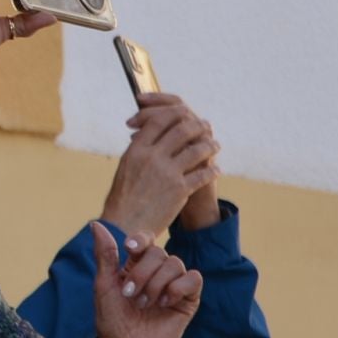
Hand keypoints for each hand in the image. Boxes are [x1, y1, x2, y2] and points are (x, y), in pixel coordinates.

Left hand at [89, 223, 200, 337]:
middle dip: (142, 273)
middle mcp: (156, 271)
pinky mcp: (188, 299)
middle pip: (158, 252)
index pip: (145, 239)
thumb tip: (95, 223)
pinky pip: (193, 278)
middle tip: (131, 295)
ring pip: (175, 263)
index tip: (129, 250)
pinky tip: (165, 302)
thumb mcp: (104, 285)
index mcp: (136, 264)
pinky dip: (178, 287)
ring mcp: (173, 284)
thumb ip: (105, 255)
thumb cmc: (113, 319)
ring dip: (156, 284)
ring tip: (145, 304)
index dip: (140, 240)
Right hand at [100, 93, 220, 237]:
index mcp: (137, 149)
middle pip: (181, 130)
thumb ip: (139, 148)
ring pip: (196, 150)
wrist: (123, 225)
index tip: (185, 113)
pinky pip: (202, 174)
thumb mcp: (125, 166)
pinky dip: (211, 170)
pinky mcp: (179, 190)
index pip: (159, 120)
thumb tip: (149, 133)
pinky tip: (216, 169)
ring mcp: (167, 173)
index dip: (175, 114)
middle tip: (206, 125)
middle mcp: (152, 157)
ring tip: (215, 144)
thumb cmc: (122, 197)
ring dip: (209, 145)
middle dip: (197, 125)